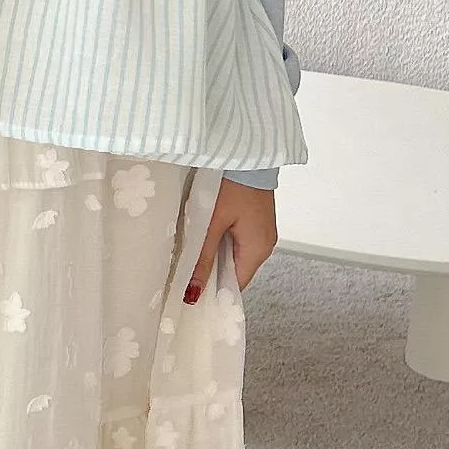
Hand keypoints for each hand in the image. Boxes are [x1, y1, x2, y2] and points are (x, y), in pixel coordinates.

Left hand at [184, 178, 276, 301]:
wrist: (246, 153)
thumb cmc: (230, 186)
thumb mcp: (211, 223)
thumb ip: (202, 259)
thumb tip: (193, 294)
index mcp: (257, 250)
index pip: (236, 285)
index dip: (214, 292)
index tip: (190, 295)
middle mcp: (265, 245)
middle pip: (236, 271)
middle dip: (212, 275)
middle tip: (184, 277)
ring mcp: (263, 232)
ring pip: (236, 255)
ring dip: (216, 257)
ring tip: (191, 258)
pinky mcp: (257, 220)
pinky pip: (239, 241)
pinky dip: (223, 243)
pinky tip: (205, 238)